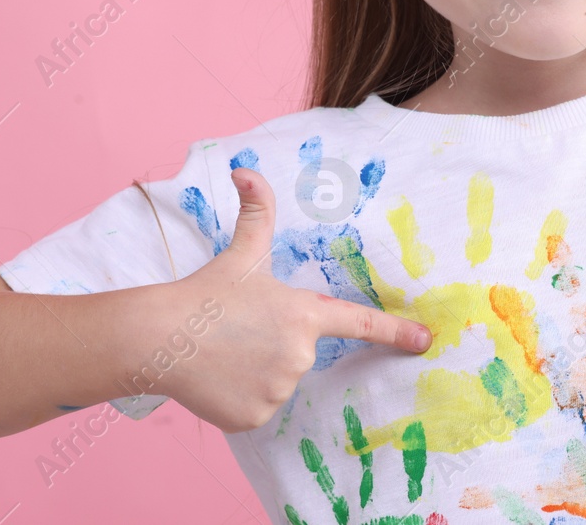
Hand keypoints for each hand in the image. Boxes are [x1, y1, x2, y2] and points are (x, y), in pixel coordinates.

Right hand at [158, 167, 433, 433]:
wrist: (160, 337)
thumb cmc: (205, 291)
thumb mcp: (240, 252)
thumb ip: (255, 210)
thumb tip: (246, 169)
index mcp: (304, 314)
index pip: (360, 324)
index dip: (396, 332)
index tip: (425, 341)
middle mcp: (299, 356)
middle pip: (300, 353)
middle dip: (276, 344)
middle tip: (240, 331)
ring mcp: (278, 389)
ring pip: (279, 382)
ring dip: (258, 370)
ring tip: (226, 353)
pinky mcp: (254, 417)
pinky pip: (258, 407)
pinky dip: (241, 396)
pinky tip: (218, 377)